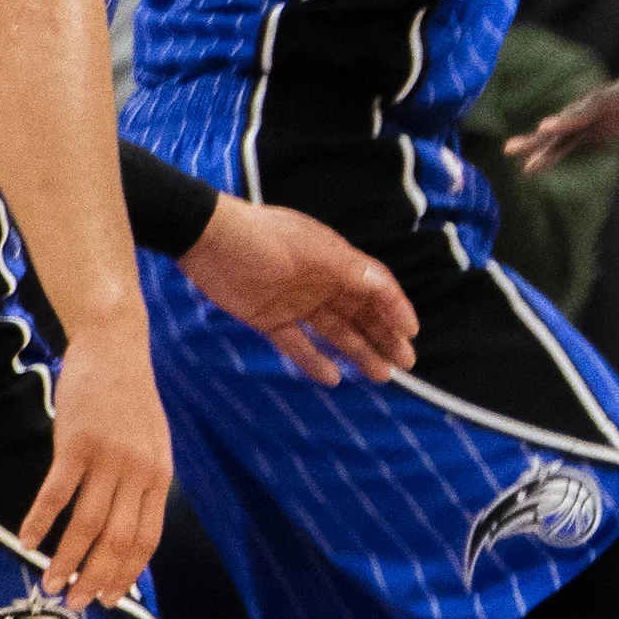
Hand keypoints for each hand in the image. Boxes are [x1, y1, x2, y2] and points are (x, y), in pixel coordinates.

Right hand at [19, 307, 173, 613]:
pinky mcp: (76, 442)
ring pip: (86, 524)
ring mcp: (108, 457)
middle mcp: (138, 471)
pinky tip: (25, 541)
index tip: (107, 598)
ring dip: (64, 560)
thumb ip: (143, 483)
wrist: (115, 343)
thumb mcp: (153, 441)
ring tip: (47, 584)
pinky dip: (40, 522)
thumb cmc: (129, 398)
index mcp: (159, 475)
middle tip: (73, 603)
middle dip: (95, 578)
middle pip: (117, 540)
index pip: (146, 539)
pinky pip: (56, 494)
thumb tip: (129, 531)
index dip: (126, 573)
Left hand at [177, 194, 416, 385]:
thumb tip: (382, 284)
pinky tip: (332, 378)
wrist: (207, 240)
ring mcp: (296, 302)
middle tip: (405, 364)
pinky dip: (314, 361)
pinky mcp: (269, 318)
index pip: (375, 287)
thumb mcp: (310, 251)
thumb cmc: (263, 240)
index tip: (411, 334)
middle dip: (384, 336)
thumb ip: (347, 269)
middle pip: (360, 313)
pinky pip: (298, 344)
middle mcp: (320, 282)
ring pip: (335, 332)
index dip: (395, 308)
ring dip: (358, 351)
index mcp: (335, 261)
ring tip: (380, 376)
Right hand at [508, 68, 618, 173]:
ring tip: (520, 159)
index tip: (549, 130)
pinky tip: (545, 163)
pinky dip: (571, 150)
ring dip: (553, 144)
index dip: (576, 116)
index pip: (604, 100)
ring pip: (584, 126)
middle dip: (550, 132)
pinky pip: (594, 137)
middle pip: (585, 111)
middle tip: (515, 147)